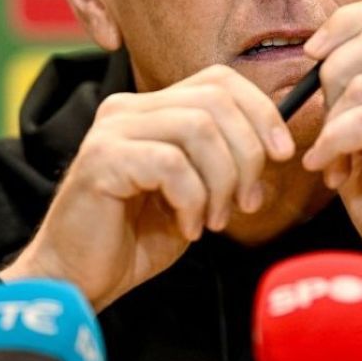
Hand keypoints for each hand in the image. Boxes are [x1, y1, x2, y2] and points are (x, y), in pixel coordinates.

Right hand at [1, 65, 294, 310]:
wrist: (78, 280)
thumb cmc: (135, 239)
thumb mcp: (196, 194)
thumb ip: (227, 164)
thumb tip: (276, 148)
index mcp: (151, 108)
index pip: (220, 80)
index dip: (261, 111)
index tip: (282, 154)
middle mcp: (128, 108)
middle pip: (216, 101)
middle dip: (247, 154)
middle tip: (245, 202)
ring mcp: (112, 130)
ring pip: (199, 128)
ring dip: (221, 181)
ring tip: (214, 220)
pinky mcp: (102, 160)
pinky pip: (172, 165)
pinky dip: (193, 200)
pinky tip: (187, 228)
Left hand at [301, 0, 361, 290]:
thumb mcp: (361, 129)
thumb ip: (354, 85)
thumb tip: (316, 48)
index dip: (348, 21)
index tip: (312, 54)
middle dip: (333, 73)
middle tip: (322, 120)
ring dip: (332, 122)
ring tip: (331, 159)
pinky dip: (336, 142)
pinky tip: (331, 170)